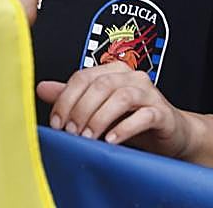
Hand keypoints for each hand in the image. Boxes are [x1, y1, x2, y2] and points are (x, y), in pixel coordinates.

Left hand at [36, 62, 198, 160]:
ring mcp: (149, 92)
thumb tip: (42, 89)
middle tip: (71, 133)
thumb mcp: (99, 109)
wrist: (170, 134)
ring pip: (121, 97)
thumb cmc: (132, 119)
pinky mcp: (162, 112)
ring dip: (100, 119)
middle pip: (100, 85)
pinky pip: (143, 115)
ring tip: (89, 138)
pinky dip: (125, 128)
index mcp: (113, 71)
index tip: (56, 122)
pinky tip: (112, 140)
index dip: (66, 99)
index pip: (83, 76)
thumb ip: (73, 98)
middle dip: (81, 110)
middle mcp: (131, 76)